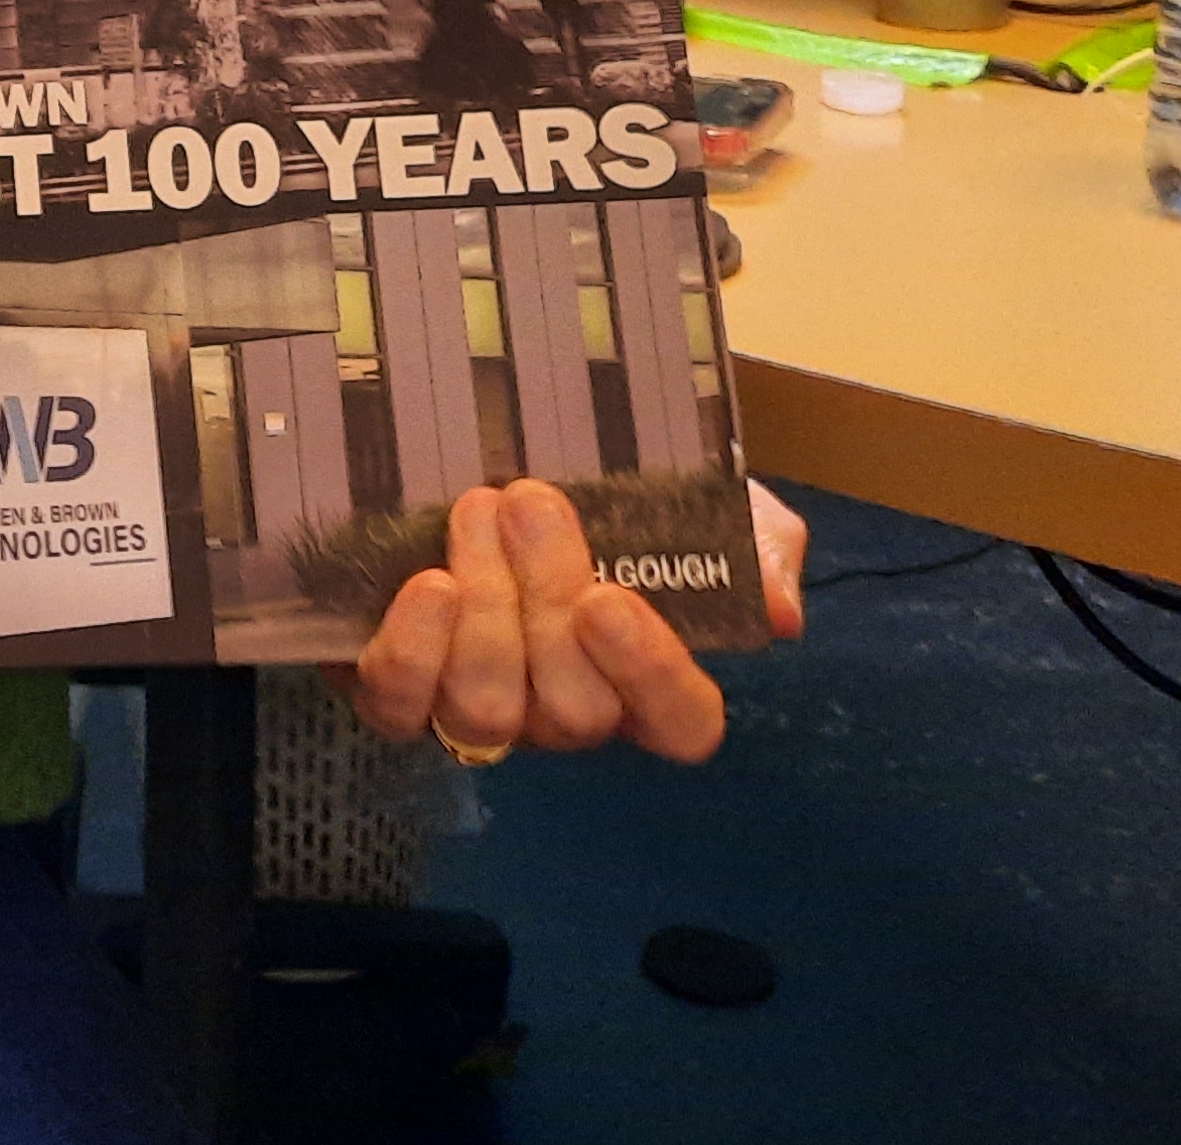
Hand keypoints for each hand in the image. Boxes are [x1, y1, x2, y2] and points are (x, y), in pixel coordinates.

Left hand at [336, 478, 807, 764]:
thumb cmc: (614, 495)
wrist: (494, 456)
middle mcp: (567, 712)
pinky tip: (427, 584)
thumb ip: (759, 547)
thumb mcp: (711, 502)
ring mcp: (482, 711)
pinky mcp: (401, 692)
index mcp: (649, 681)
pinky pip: (401, 707)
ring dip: (484, 608)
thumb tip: (780, 611)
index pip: (680, 725)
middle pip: (575, 711)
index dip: (650, 676)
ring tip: (476, 511)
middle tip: (529, 500)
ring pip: (488, 709)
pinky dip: (412, 651)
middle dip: (548, 601)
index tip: (609, 599)